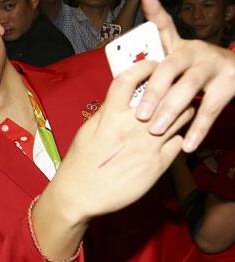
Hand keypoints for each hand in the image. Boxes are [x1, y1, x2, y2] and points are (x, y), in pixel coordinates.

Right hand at [49, 60, 193, 221]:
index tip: (151, 64)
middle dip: (173, 86)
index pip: (129, 79)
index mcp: (110, 116)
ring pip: (180, 116)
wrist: (80, 196)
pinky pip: (179, 142)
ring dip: (182, 109)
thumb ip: (107, 113)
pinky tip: (169, 139)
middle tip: (174, 86)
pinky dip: (177, 137)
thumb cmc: (79, 163)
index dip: (143, 66)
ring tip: (176, 110)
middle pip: (164, 94)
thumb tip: (121, 98)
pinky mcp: (159, 164)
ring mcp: (149, 146)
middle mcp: (132, 128)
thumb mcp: (88, 131)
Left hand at [136, 0, 234, 152]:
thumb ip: (149, 69)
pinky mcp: (229, 83)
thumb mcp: (173, 64)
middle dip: (153, 90)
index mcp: (177, 45)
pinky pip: (211, 109)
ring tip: (156, 129)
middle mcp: (194, 51)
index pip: (163, 25)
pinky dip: (197, 129)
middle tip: (140, 113)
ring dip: (171, 109)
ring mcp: (213, 66)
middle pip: (170, 67)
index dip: (155, 10)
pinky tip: (187, 144)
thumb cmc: (192, 73)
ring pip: (190, 87)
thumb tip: (119, 82)